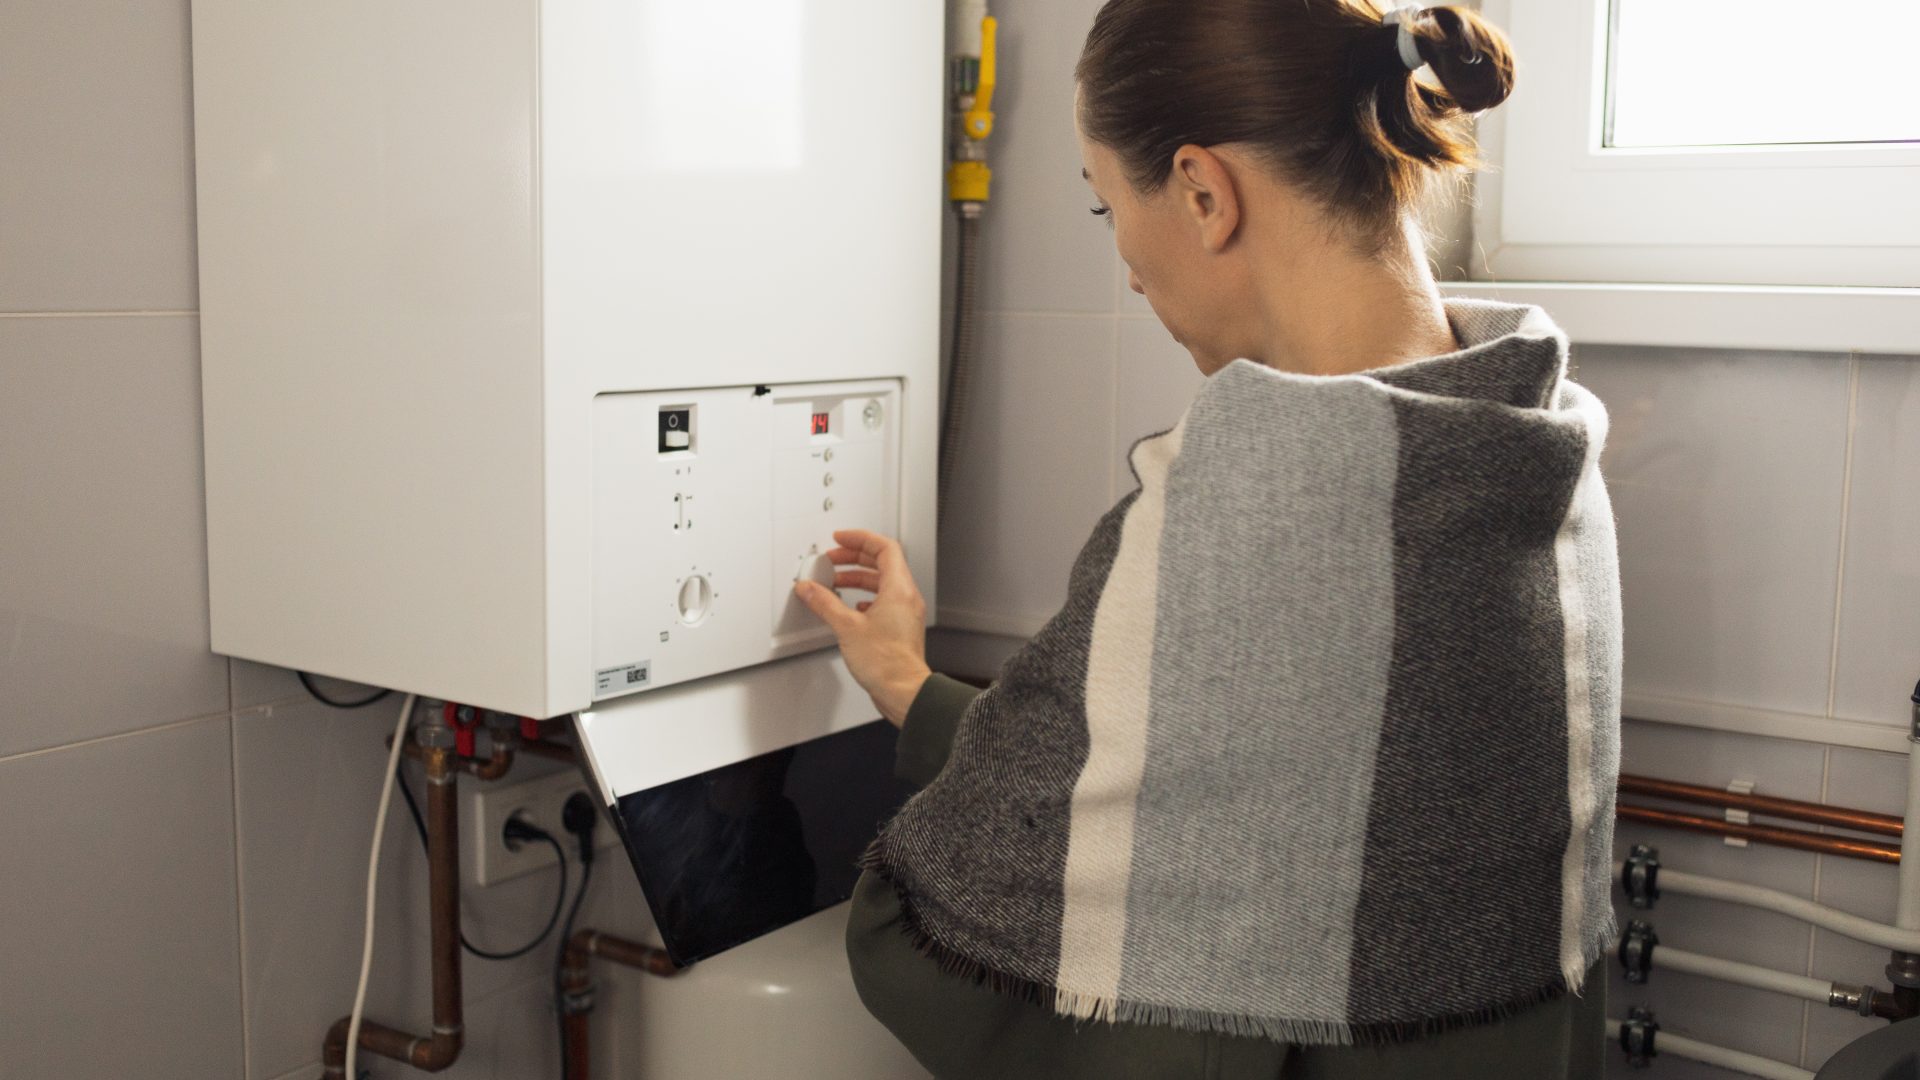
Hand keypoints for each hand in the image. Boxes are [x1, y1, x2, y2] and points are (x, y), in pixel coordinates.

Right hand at [793, 529, 931, 726]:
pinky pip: (884, 600)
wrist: (903, 691)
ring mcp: (905, 613)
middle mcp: (906, 597)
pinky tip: (851, 607)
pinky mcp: (900, 628)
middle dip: (855, 557)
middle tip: (834, 558)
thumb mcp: (847, 627)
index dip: (860, 538)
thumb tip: (809, 589)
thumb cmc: (886, 663)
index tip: (841, 538)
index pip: (884, 547)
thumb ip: (825, 604)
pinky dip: (864, 596)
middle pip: (883, 562)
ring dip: (858, 578)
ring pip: (882, 582)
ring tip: (835, 582)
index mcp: (899, 589)